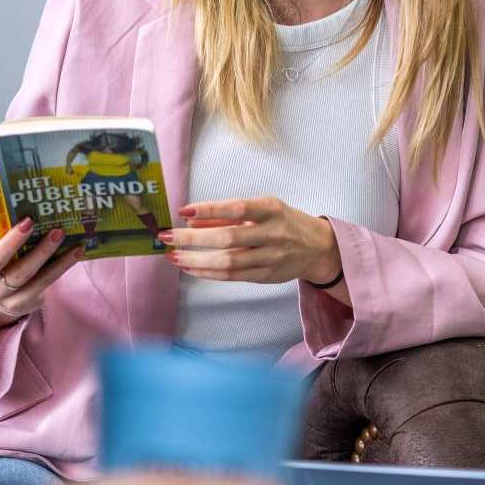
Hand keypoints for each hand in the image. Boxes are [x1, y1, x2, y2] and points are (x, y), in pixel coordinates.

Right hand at [0, 191, 82, 327]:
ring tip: (60, 232)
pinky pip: (44, 283)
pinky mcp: (22, 303)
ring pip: (24, 274)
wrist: (1, 297)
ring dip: (44, 252)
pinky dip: (62, 266)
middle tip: (29, 221)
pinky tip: (76, 251)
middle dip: (12, 241)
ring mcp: (1, 294)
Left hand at [158, 197, 340, 284]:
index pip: (237, 208)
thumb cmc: (284, 222)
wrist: (317, 248)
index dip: (209, 210)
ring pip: (227, 262)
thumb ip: (229, 215)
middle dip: (193, 239)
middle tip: (167, 237)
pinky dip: (209, 273)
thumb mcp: (262, 209)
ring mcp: (270, 257)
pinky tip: (191, 268)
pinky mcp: (266, 276)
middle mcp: (272, 233)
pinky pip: (232, 276)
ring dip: (196, 260)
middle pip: (228, 238)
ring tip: (173, 256)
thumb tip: (192, 219)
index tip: (183, 211)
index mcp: (271, 210)